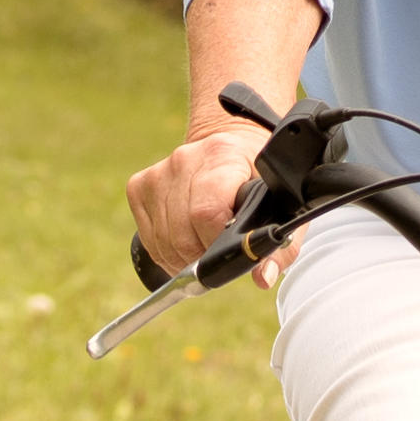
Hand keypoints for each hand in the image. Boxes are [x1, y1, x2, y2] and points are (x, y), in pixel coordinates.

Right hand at [126, 120, 278, 278]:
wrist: (229, 143)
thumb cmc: (256, 178)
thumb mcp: (280, 204)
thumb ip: (278, 246)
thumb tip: (263, 277)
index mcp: (223, 156)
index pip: (207, 213)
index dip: (216, 243)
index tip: (230, 250)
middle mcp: (185, 160)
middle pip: (182, 233)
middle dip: (200, 257)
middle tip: (217, 256)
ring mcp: (159, 173)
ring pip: (162, 240)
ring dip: (181, 259)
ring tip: (202, 252)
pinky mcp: (139, 186)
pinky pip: (147, 236)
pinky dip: (165, 251)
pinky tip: (183, 245)